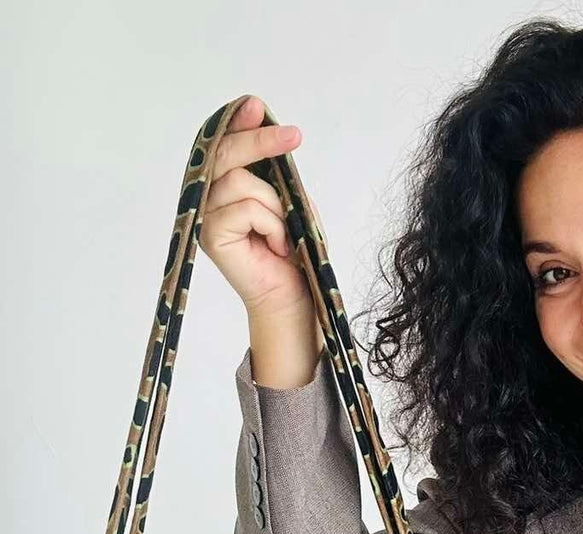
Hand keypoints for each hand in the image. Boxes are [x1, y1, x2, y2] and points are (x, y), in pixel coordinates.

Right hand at [197, 94, 326, 318]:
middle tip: (294, 137)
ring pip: (242, 182)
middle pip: (226, 154)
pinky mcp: (210, 236)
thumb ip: (275, 173)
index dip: (237, 123)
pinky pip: (248, 209)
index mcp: (222, 186)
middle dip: (260, 141)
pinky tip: (277, 246)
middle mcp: (206, 197)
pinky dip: (273, 225)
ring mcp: (205, 216)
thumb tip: (272, 135)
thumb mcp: (290, 202)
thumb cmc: (293, 252)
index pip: (222, 144)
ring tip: (284, 233)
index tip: (257, 106)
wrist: (292, 297)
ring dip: (275, 206)